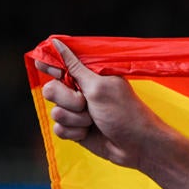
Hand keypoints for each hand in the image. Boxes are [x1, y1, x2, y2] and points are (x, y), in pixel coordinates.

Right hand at [34, 39, 167, 168]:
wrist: (137, 147)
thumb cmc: (125, 113)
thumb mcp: (99, 87)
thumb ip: (74, 67)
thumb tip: (56, 42)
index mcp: (89, 76)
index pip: (60, 64)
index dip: (51, 66)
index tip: (52, 70)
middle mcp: (81, 91)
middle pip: (51, 89)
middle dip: (67, 100)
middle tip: (85, 104)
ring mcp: (77, 111)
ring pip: (55, 112)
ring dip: (75, 119)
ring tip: (94, 121)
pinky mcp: (75, 129)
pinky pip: (58, 129)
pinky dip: (74, 133)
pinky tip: (89, 133)